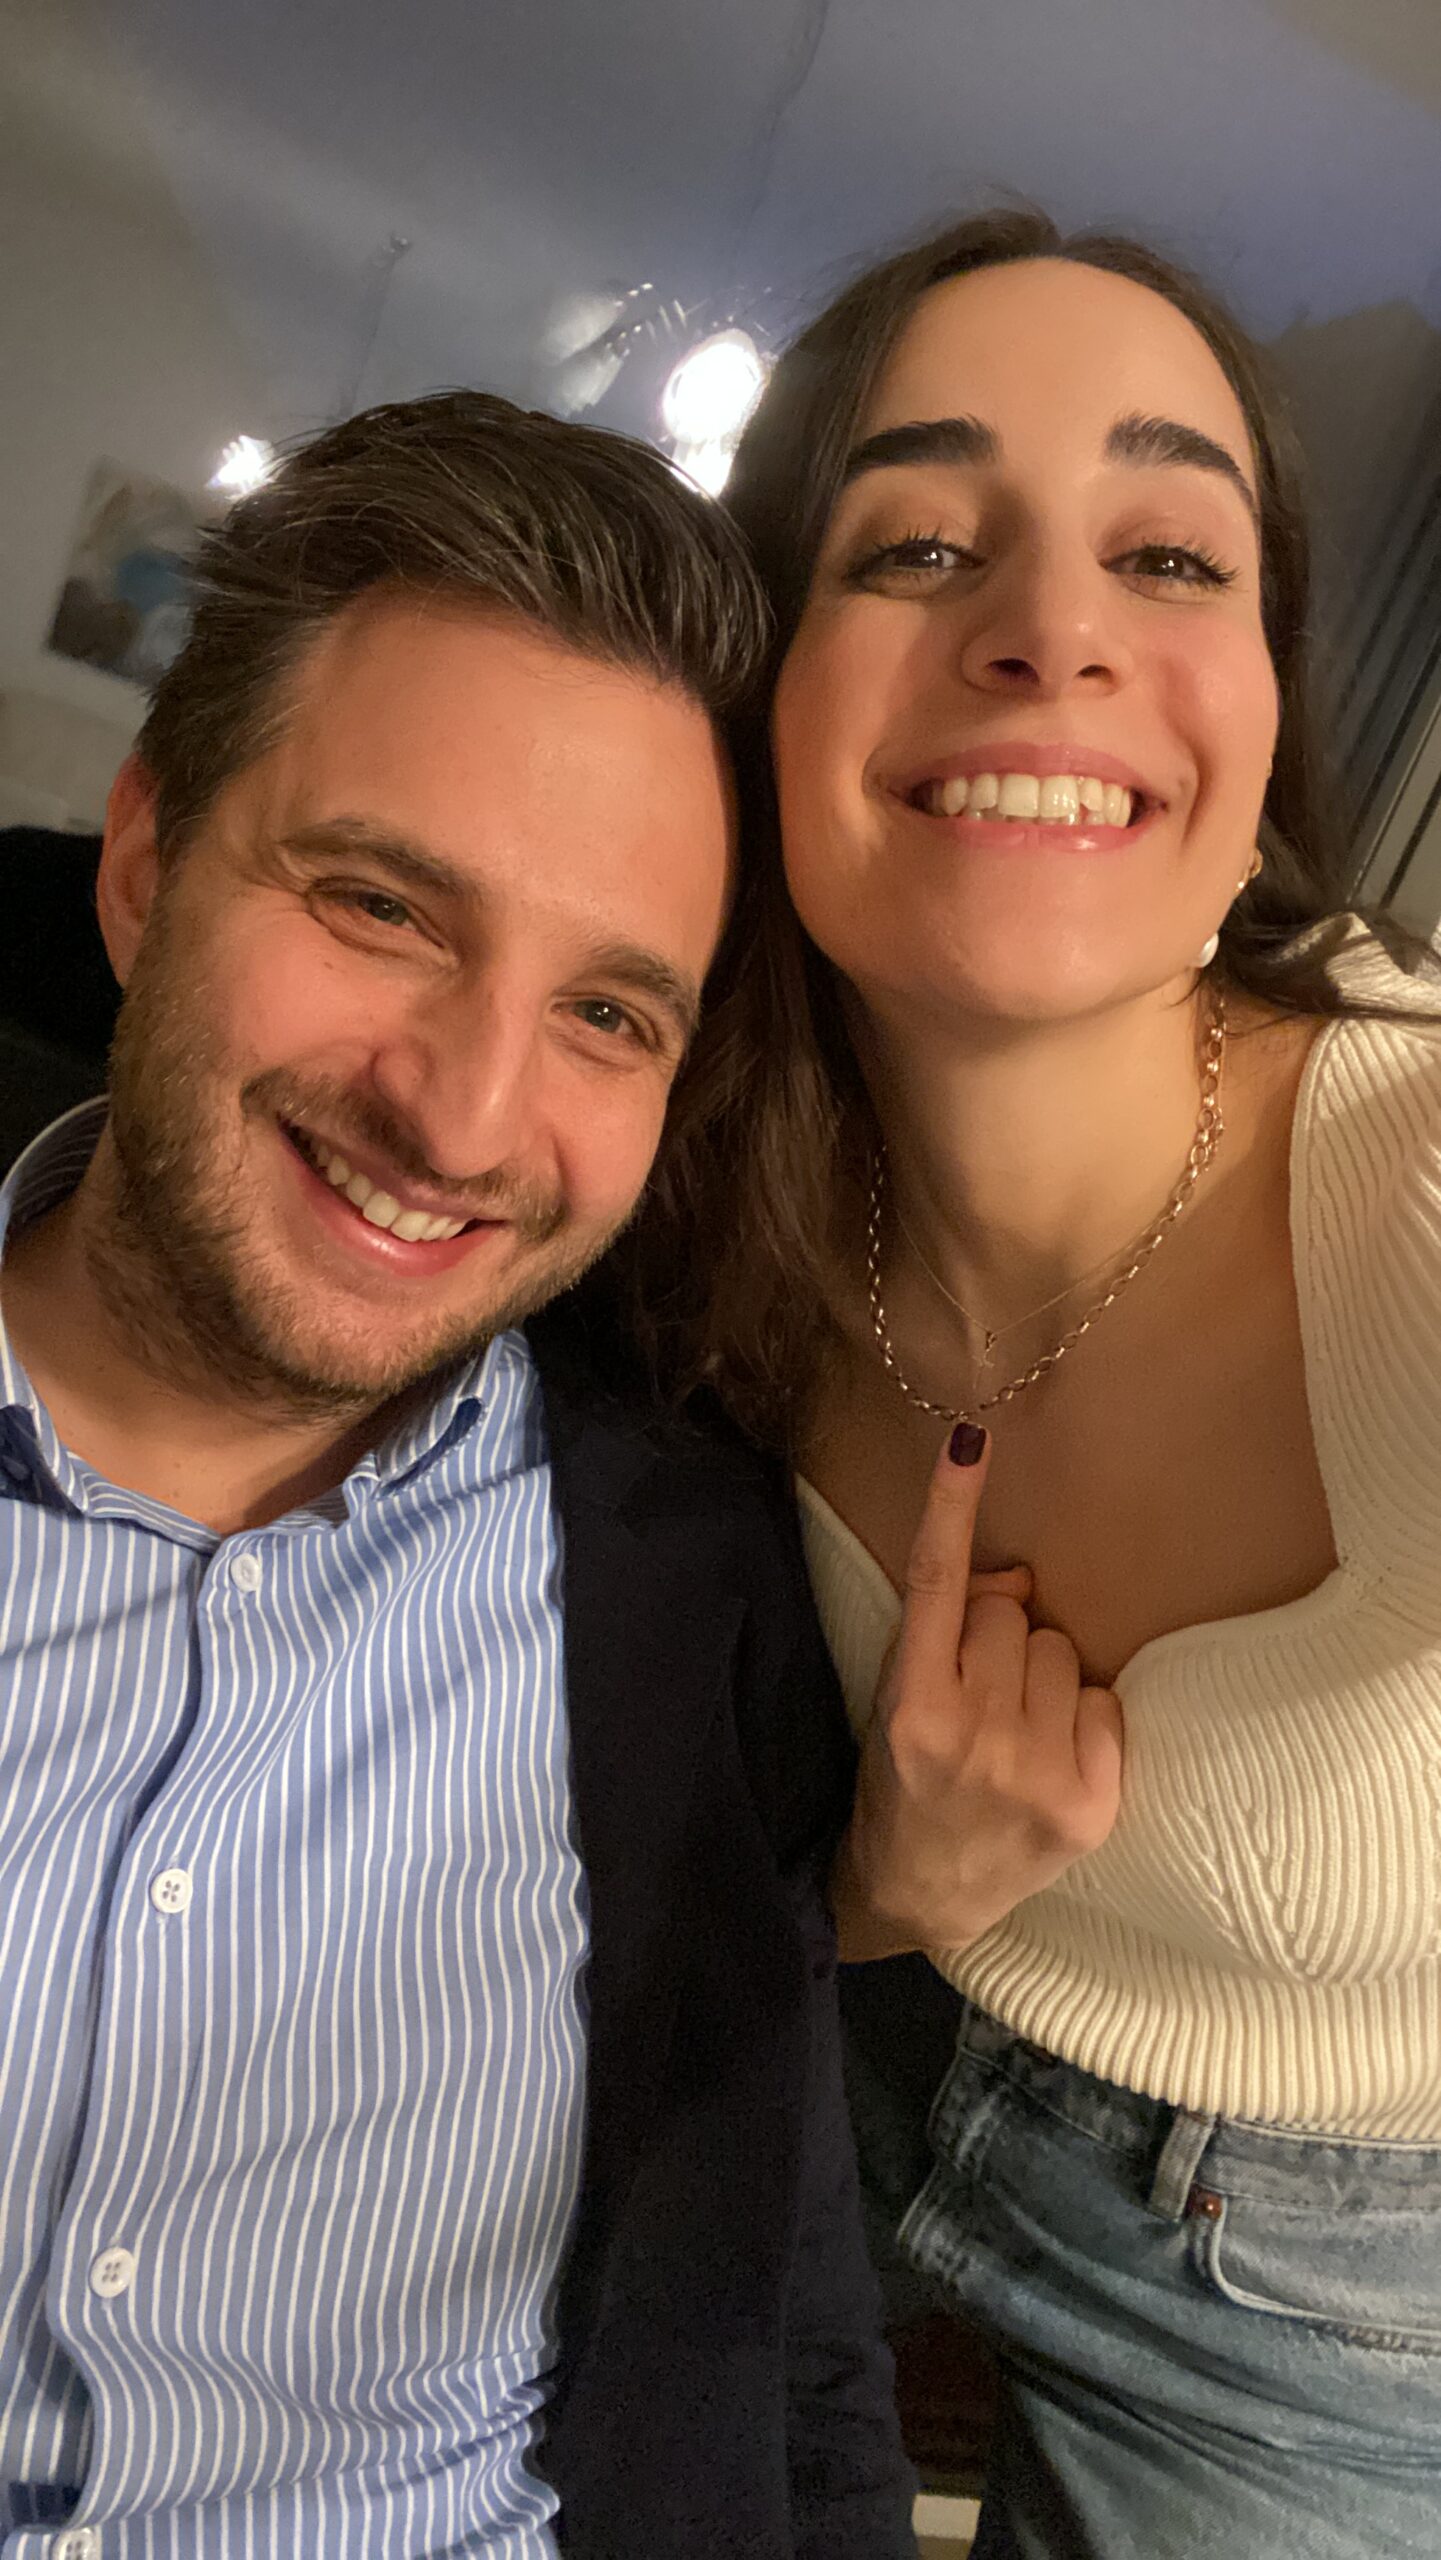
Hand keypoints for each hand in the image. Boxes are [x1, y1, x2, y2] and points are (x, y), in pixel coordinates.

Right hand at [831, 1424, 1122, 1960]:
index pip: (935, 1585)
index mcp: (911, 1706)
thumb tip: (1018, 1577)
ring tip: (1014, 1731)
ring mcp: (1034, 1774)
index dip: (952, 1508)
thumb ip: (945, 1632)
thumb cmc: (905, 1782)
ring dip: (1043, 1677)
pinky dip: (1083, 1722)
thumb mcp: (898, 1700)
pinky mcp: (1089, 1806)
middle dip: (997, 1640)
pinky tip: (1051, 1756)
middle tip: (978, 1695)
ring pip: (1062, 1651)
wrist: (921, 1894)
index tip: (970, 1441)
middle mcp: (972, 1737)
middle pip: (1012, 1613)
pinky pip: (1104, 1705)